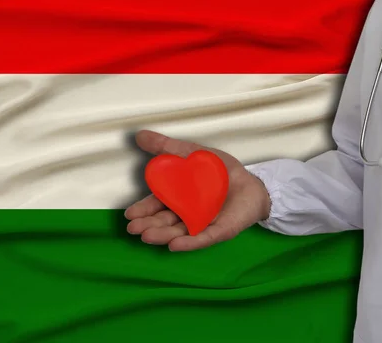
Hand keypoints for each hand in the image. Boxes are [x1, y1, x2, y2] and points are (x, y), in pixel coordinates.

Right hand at [125, 130, 271, 250]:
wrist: (252, 180)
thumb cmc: (221, 171)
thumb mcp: (191, 154)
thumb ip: (166, 147)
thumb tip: (139, 135)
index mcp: (179, 199)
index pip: (158, 206)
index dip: (143, 210)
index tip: (129, 215)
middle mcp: (187, 214)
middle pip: (165, 221)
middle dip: (149, 225)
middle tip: (133, 229)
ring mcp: (203, 224)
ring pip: (180, 232)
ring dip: (163, 235)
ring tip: (147, 236)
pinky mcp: (220, 231)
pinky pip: (203, 238)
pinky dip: (188, 242)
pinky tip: (174, 245)